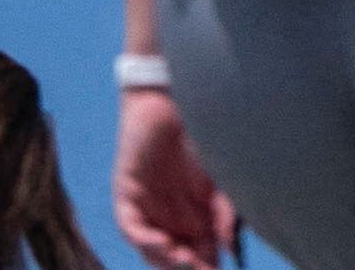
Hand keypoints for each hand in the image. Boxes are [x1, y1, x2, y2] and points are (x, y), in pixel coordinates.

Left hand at [113, 85, 230, 269]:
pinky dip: (143, 239)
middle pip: (176, 260)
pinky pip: (129, 224)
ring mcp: (148, 207)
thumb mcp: (222, 182)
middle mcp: (172, 219)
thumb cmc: (203, 139)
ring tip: (183, 262)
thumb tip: (227, 246)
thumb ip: (225, 214)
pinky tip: (161, 243)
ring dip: (165, 261)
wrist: (175, 101)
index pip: (202, 259)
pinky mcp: (127, 190)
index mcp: (198, 222)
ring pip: (151, 249)